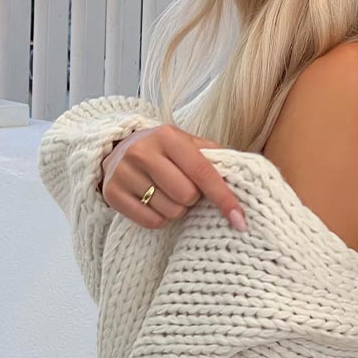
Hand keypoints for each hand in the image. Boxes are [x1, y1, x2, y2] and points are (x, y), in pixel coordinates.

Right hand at [100, 124, 247, 231]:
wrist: (118, 150)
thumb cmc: (164, 151)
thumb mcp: (188, 144)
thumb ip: (214, 157)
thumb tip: (244, 174)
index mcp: (167, 136)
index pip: (202, 172)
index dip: (224, 197)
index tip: (240, 220)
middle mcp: (142, 152)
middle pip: (186, 196)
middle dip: (192, 198)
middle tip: (184, 188)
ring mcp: (124, 173)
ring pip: (170, 211)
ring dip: (176, 209)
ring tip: (167, 194)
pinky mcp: (113, 194)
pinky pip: (151, 222)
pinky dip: (160, 218)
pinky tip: (154, 203)